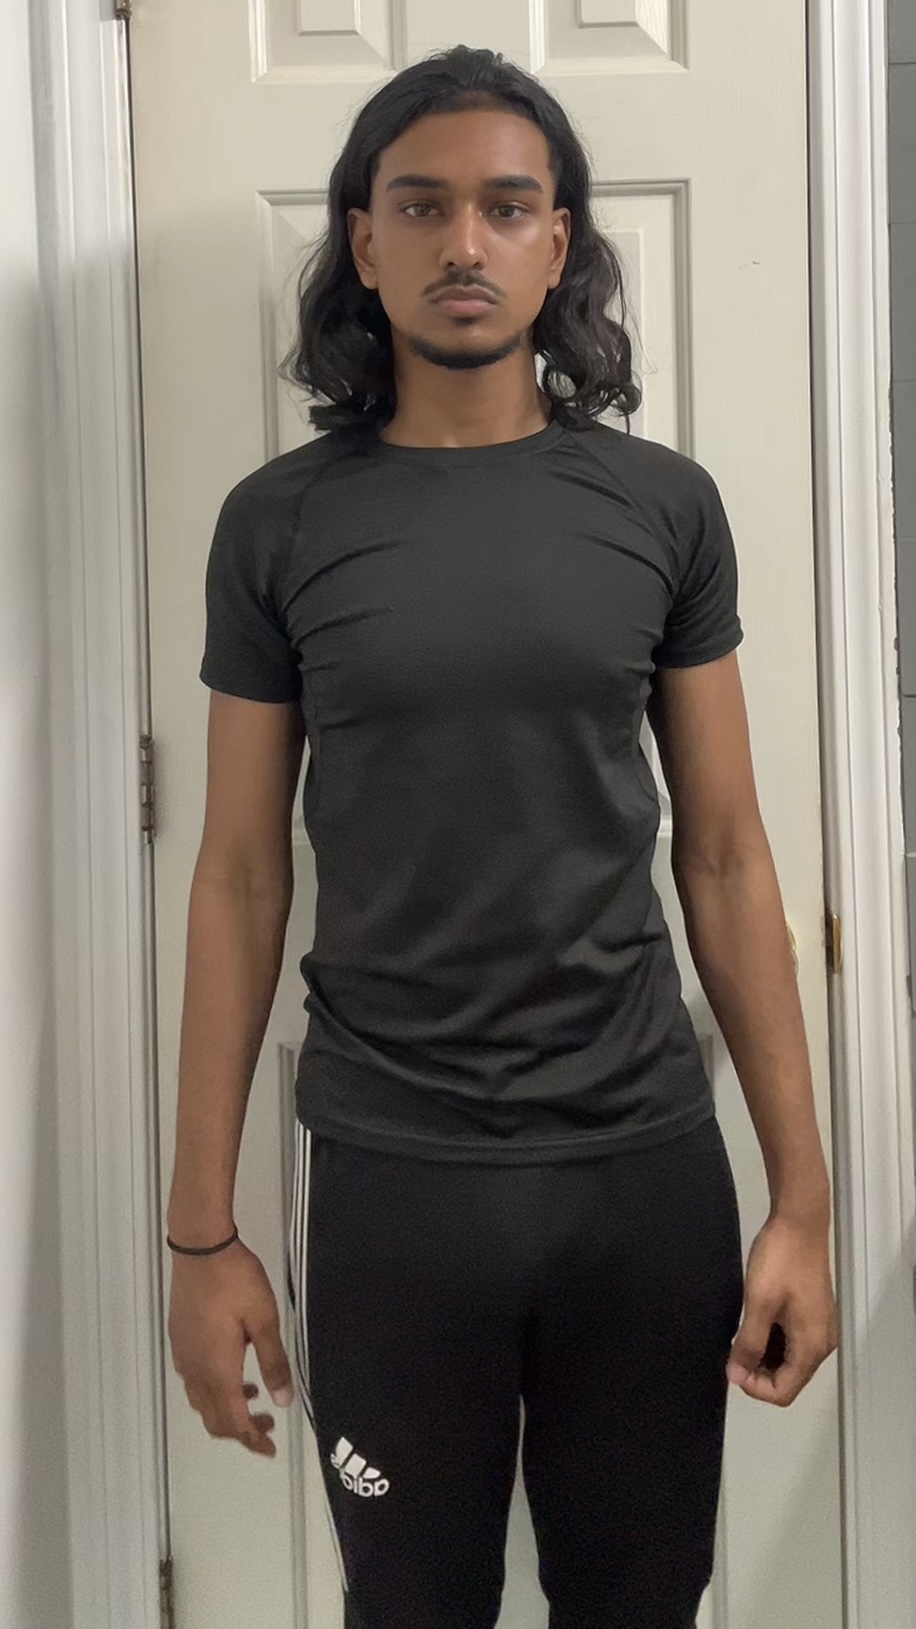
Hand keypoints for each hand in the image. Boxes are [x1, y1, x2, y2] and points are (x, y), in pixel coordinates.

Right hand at [168, 1236, 294, 1455]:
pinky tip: (232, 1372)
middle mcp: (195, 1369)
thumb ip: (273, 1362)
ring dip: (226, 1410)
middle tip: (267, 1427)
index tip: (269, 1449)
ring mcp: (183, 1355)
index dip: (252, 1440)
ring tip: (254, 1400)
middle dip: (240, 1430)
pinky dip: (214, 1391)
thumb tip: (283, 1401)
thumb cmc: (234, 1280)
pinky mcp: (180, 1340)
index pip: (233, 1422)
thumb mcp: (264, 1319)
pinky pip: (194, 1381)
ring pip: (201, 1402)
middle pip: (213, 1419)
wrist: (200, 1248)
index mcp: (217, 1369)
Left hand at [726, 1213, 837, 1405]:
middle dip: (758, 1373)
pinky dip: (773, 1341)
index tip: (731, 1366)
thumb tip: (736, 1376)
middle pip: (789, 1379)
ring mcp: (820, 1329)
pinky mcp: (815, 1315)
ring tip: (740, 1337)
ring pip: (790, 1361)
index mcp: (812, 1346)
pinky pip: (793, 1342)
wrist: (799, 1222)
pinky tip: (755, 1325)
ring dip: (763, 1357)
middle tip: (732, 1351)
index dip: (754, 1387)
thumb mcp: (758, 1303)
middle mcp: (822, 1344)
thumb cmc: (779, 1261)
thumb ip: (748, 1343)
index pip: (784, 1391)